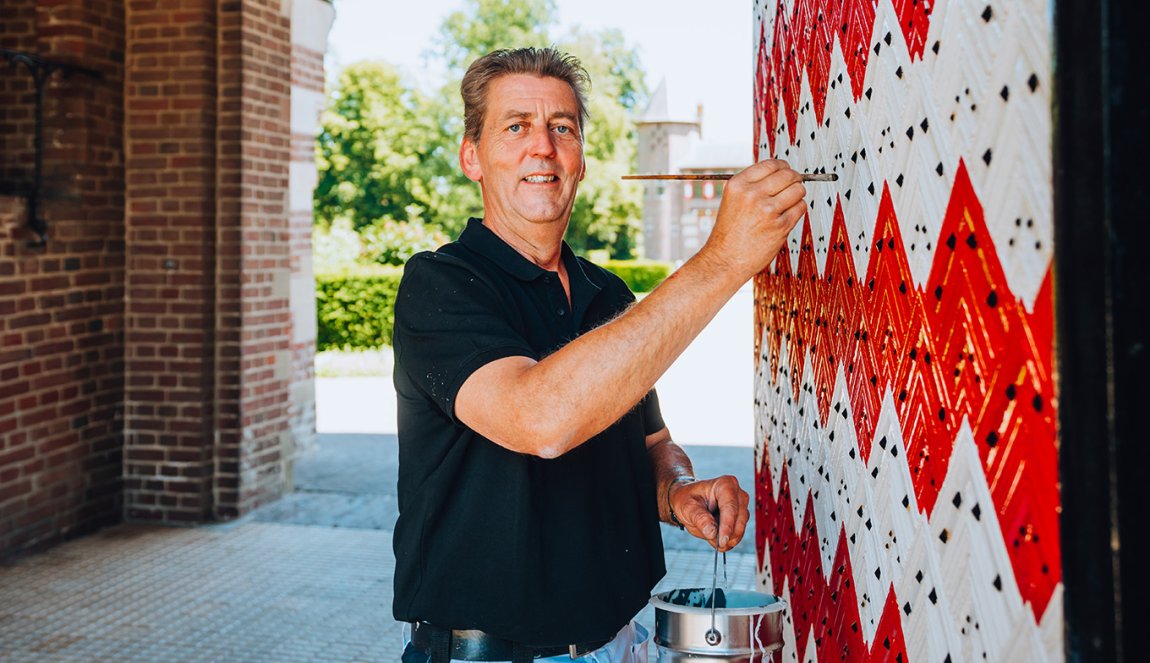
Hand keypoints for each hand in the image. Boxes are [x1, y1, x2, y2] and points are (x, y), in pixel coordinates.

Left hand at [669, 475, 749, 551]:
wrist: (688, 501)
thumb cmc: (687, 499)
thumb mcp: (687, 507)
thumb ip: (700, 519)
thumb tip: (712, 533)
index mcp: (725, 484)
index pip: (730, 507)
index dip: (727, 526)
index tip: (722, 541)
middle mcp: (737, 493)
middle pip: (740, 518)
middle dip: (729, 534)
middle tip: (716, 545)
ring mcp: (741, 506)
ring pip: (741, 527)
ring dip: (728, 538)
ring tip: (711, 539)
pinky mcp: (740, 517)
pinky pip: (738, 533)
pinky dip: (729, 540)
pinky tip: (717, 540)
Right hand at [698, 159, 806, 281]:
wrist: (724, 260)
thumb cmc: (729, 233)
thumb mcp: (732, 200)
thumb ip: (753, 185)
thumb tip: (780, 173)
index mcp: (738, 185)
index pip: (771, 164)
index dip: (783, 167)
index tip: (786, 171)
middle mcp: (752, 194)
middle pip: (788, 174)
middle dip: (794, 179)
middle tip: (793, 185)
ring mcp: (767, 210)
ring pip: (798, 190)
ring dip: (797, 195)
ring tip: (788, 203)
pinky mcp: (780, 226)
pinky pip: (800, 208)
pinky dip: (797, 210)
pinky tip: (786, 216)